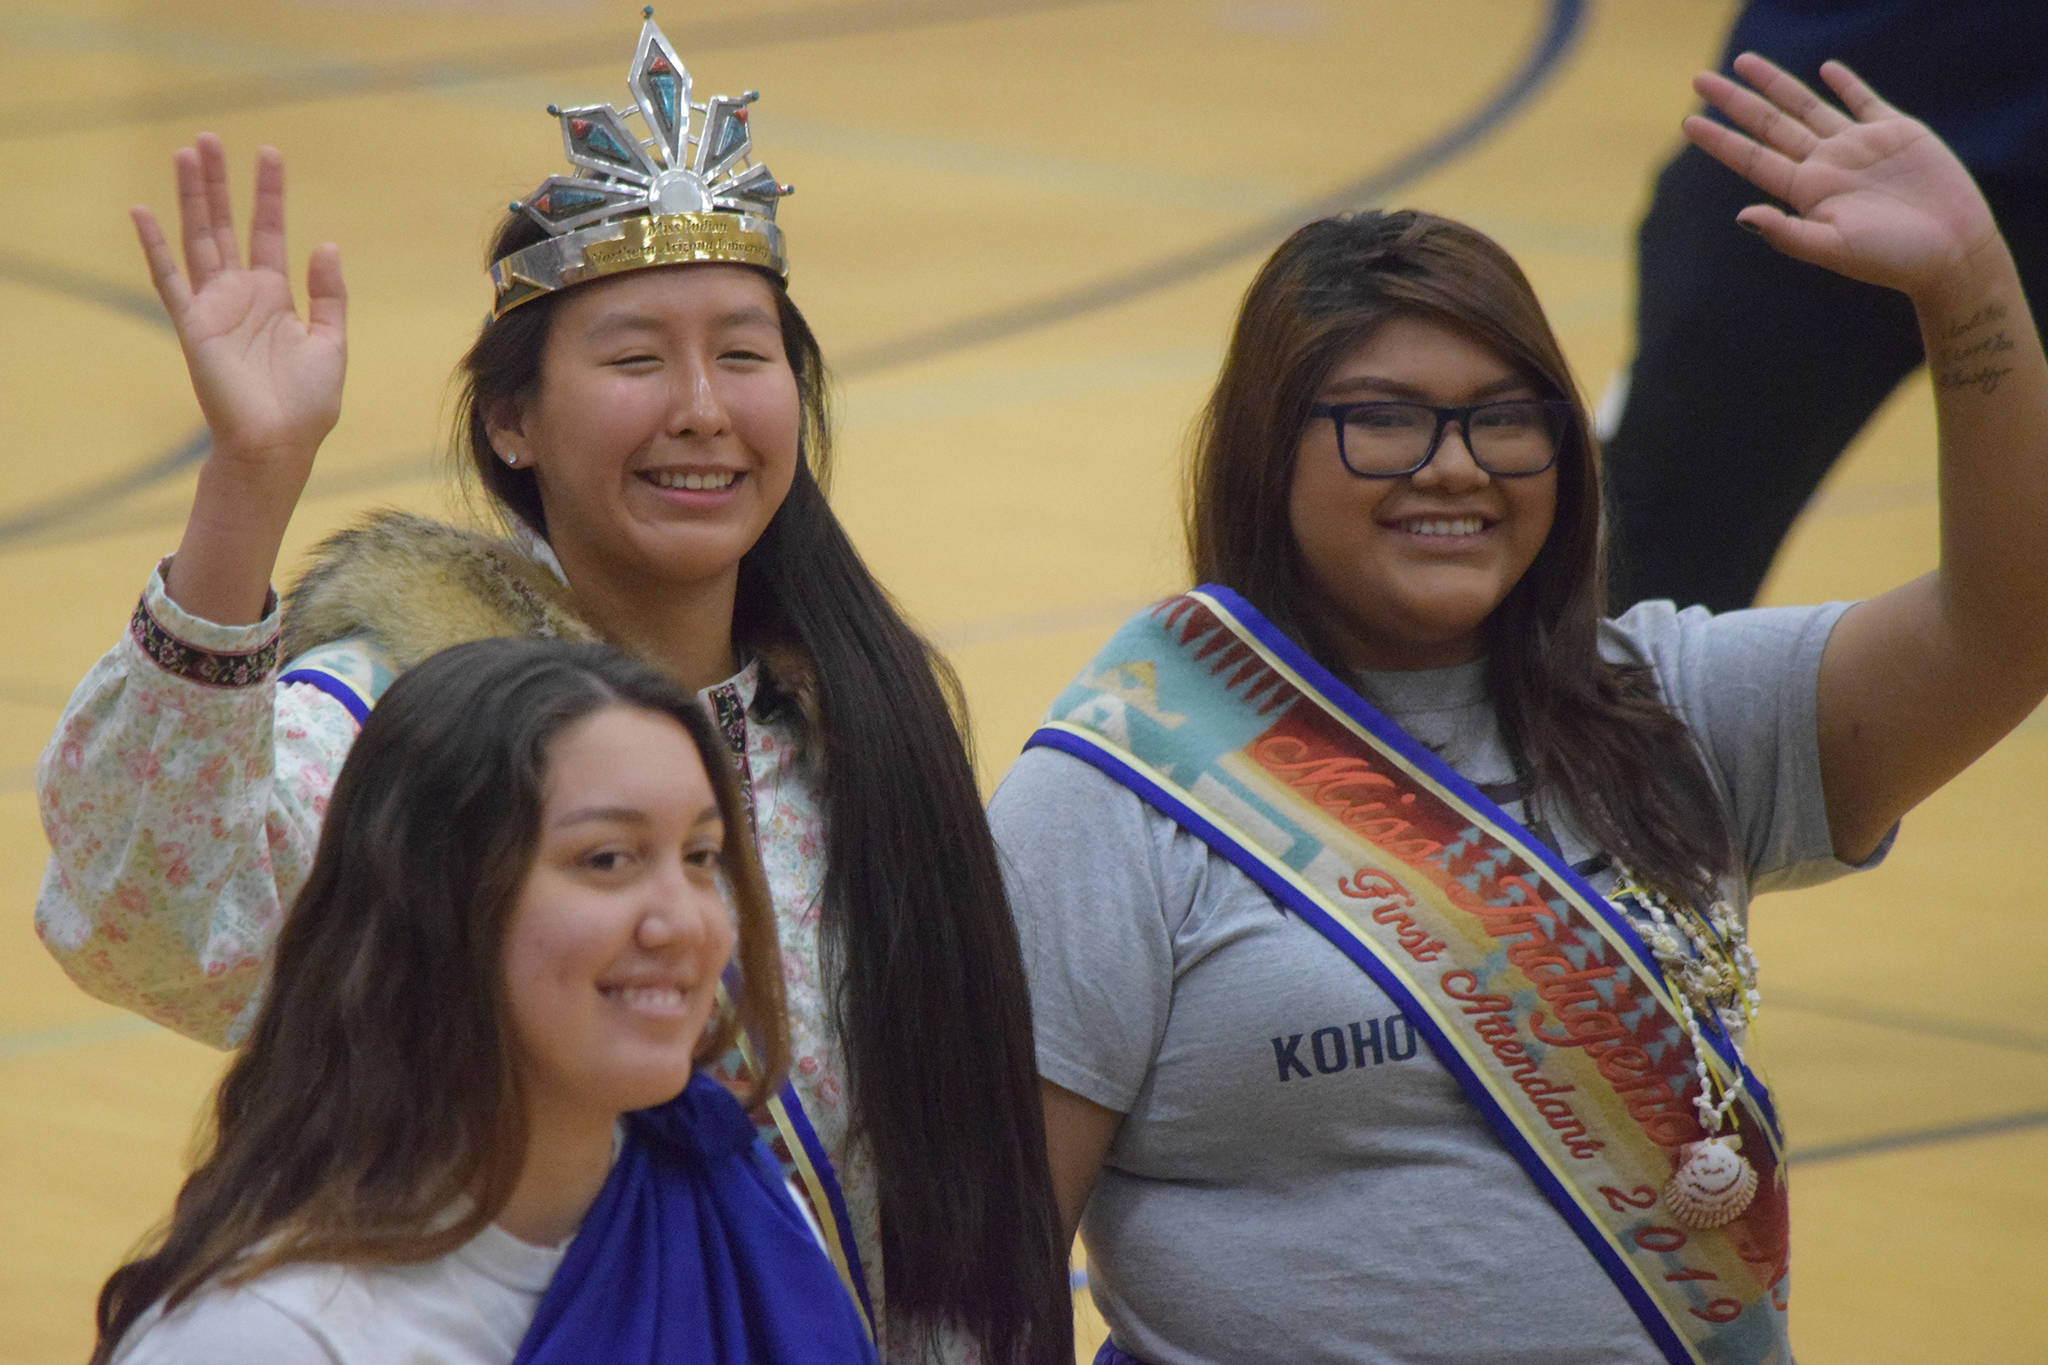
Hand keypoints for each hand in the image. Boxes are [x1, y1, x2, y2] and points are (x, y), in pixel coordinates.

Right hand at [132, 134, 346, 486]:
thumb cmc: (307, 404)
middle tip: (210, 137)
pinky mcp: (193, 325)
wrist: (280, 445)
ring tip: (186, 153)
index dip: (269, 194)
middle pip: (225, 225)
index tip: (270, 153)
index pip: (269, 232)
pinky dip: (154, 246)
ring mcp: (214, 307)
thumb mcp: (331, 342)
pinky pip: (169, 279)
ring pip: (198, 239)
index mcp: (275, 297)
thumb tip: (326, 243)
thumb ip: (328, 294)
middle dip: (220, 182)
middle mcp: (241, 295)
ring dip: (191, 197)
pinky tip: (142, 211)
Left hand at [1683, 54, 2000, 305]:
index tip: (1688, 120)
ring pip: (1806, 106)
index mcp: (1806, 192)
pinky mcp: (1896, 133)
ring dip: (1775, 84)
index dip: (1719, 140)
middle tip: (1699, 79)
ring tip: (1743, 62)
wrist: (1952, 252)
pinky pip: (1863, 101)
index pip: (1752, 157)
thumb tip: (1742, 215)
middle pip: (1769, 124)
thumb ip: (1787, 233)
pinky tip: (1826, 69)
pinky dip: (1845, 83)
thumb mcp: (1833, 249)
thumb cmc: (1892, 259)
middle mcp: (1825, 165)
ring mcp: (1858, 147)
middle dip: (1735, 101)